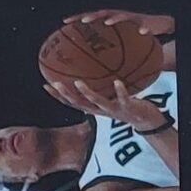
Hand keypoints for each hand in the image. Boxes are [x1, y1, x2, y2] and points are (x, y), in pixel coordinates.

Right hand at [45, 76, 172, 134]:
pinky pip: (123, 99)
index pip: (71, 102)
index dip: (57, 95)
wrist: (145, 120)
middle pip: (79, 104)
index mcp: (94, 108)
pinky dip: (120, 91)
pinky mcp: (127, 108)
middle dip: (66, 94)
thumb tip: (89, 70)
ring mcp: (113, 110)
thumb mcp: (109, 97)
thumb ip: (99, 88)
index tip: (46, 84)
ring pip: (96, 102)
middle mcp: (100, 111)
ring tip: (78, 82)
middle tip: (55, 83)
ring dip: (86, 93)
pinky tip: (117, 81)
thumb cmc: (124, 105)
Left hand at [61, 9, 172, 38]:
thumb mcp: (118, 44)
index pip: (89, 19)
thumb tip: (89, 64)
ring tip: (108, 22)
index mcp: (108, 23)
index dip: (76, 19)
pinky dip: (143, 28)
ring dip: (115, 18)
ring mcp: (131, 18)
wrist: (154, 28)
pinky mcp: (145, 22)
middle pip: (102, 14)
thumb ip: (105, 49)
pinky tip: (142, 32)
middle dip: (92, 16)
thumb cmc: (133, 38)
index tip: (64, 22)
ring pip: (122, 16)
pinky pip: (144, 26)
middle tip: (83, 21)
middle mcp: (117, 17)